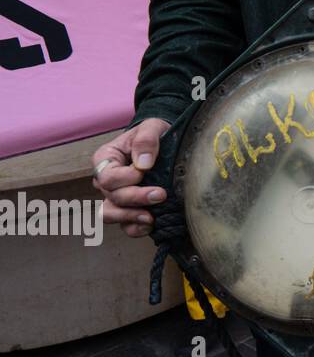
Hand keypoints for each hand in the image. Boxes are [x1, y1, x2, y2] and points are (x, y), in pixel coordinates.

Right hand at [91, 118, 170, 237]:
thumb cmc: (154, 133)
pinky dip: (134, 228)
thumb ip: (146, 140)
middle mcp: (106, 180)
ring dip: (130, 217)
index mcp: (106, 158)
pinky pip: (124, 225)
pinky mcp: (128, 208)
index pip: (107, 176)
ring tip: (151, 217)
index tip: (144, 172)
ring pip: (110, 214)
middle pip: (112, 197)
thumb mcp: (151, 128)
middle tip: (160, 194)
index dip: (124, 179)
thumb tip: (143, 164)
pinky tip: (150, 225)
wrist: (165, 142)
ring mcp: (115, 196)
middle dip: (136, 198)